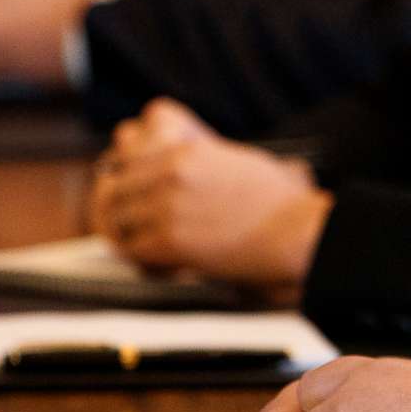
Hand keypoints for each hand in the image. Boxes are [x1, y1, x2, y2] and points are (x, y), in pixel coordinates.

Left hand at [92, 103, 329, 288]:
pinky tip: (159, 262)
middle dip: (119, 203)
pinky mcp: (169, 241)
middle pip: (115, 184)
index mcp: (185, 150)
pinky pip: (131, 250)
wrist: (295, 232)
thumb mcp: (234, 157)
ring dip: (126, 233)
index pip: (125, 149)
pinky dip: (141, 259)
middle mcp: (170, 174)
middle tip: (126, 219)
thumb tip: (172, 159)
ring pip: (117, 218)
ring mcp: (167, 207)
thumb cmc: (275, 200)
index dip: (123, 169)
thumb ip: (197, 152)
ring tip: (140, 242)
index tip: (124, 181)